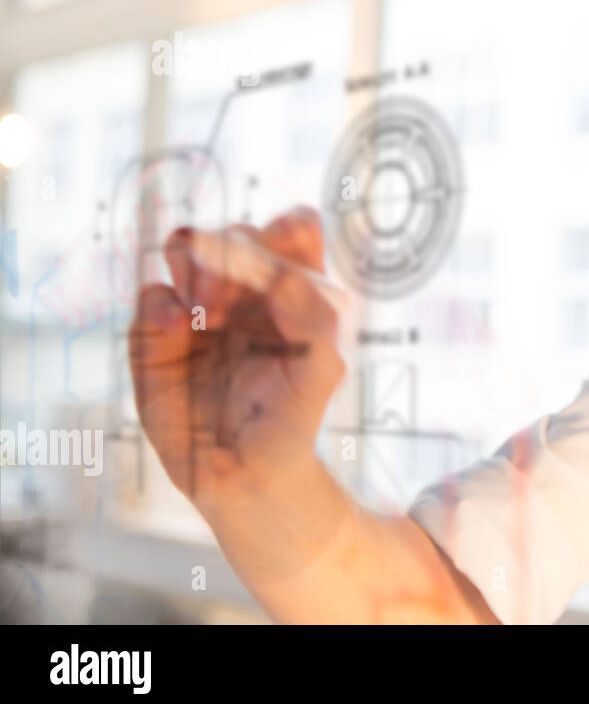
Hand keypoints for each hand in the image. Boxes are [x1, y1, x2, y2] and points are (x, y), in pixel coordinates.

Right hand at [129, 207, 344, 511]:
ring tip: (209, 310)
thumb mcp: (321, 368)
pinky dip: (163, 303)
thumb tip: (285, 276)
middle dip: (237, 253)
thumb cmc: (291, 415)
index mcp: (293, 287)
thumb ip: (313, 317)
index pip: (291, 230)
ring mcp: (199, 305)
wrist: (246, 473)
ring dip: (198, 264)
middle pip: (237, 232)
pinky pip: (151, 295)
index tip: (281, 265)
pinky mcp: (157, 333)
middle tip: (239, 298)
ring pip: (188, 248)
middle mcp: (246, 288)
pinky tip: (179, 324)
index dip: (284, 233)